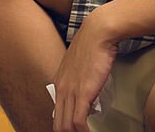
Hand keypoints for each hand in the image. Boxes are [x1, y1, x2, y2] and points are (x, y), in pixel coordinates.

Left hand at [52, 11, 118, 131]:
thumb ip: (80, 78)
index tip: (74, 130)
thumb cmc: (93, 45)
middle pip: (58, 125)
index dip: (64, 126)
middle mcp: (61, 89)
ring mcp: (70, 92)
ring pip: (66, 126)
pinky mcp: (83, 93)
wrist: (98, 32)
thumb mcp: (81, 64)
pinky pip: (78, 121)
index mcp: (59, 83)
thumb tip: (89, 92)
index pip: (56, 114)